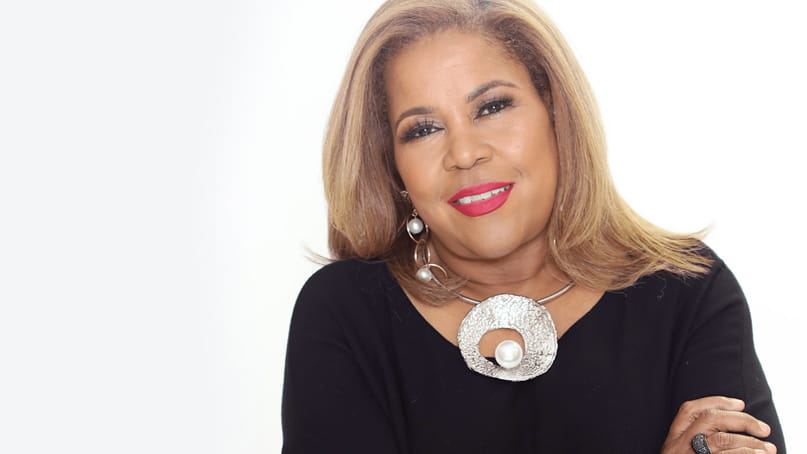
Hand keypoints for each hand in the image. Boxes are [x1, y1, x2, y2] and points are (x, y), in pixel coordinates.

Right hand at [661, 396, 776, 453]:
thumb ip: (694, 442)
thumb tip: (730, 431)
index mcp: (673, 439)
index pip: (690, 410)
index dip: (715, 401)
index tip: (739, 403)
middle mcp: (679, 446)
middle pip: (710, 419)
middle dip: (741, 419)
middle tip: (763, 428)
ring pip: (722, 440)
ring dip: (750, 442)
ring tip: (768, 449)